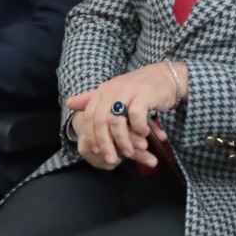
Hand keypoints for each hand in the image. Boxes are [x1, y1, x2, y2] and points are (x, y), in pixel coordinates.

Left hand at [66, 61, 184, 169]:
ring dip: (122, 140)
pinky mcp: (144, 94)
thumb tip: (69, 103)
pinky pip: (136, 114)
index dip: (91, 136)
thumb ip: (92, 99)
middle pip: (100, 120)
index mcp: (102, 91)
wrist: (166, 76)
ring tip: (129, 153)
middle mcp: (112, 90)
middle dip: (104, 143)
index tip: (96, 152)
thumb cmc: (139, 89)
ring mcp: (127, 91)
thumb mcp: (114, 94)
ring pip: (116, 120)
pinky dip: (138, 127)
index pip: (89, 117)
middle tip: (111, 159)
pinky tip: (144, 134)